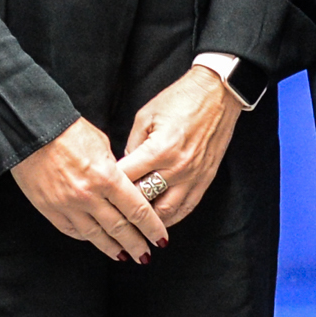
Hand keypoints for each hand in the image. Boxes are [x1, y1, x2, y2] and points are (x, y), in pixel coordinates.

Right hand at [14, 118, 168, 260]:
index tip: (160, 239)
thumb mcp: (102, 145)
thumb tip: (123, 185)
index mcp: (107, 177)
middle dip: (136, 244)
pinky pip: (72, 230)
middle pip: (119, 228)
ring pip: (96, 235)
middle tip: (146, 256)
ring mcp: (68, 206)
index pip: (137, 210)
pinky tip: (96, 241)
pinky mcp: (50, 210)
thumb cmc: (69, 131)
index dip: (151, 227)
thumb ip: (114, 169)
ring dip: (113, 248)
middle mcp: (89, 196)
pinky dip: (87, 238)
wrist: (32, 131)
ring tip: (125, 256)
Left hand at [119, 66, 240, 227]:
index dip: (108, 185)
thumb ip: (132, 145)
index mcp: (159, 150)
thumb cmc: (181, 99)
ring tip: (134, 223)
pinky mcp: (205, 179)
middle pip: (144, 200)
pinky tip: (160, 222)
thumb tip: (124, 167)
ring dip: (148, 219)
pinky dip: (172, 218)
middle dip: (125, 207)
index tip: (98, 190)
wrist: (217, 93)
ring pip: (166, 212)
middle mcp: (177, 168)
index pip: (126, 179)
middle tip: (111, 210)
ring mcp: (193, 176)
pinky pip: (187, 208)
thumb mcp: (146, 116)